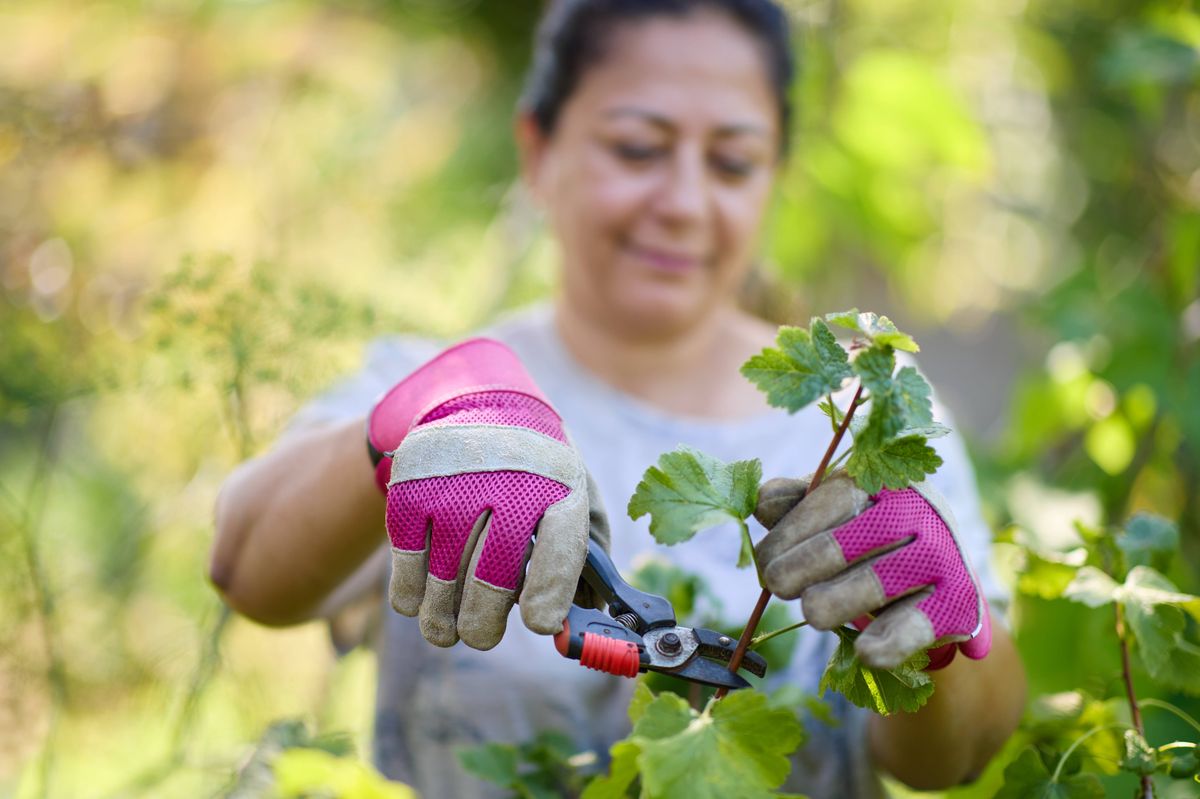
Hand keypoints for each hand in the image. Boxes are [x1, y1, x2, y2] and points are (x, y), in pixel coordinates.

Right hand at [368, 338, 608, 649]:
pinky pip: (407, 563)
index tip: (538, 625)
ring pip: (444, 578)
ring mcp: (454, 485)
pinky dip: (410, 594)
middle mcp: (507, 481)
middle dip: (483, 623)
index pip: (558, 544)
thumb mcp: (574, 497)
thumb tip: (578, 624)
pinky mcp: (411, 490)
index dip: (547, 591)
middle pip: (491, 576)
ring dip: (442, 619)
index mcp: (558, 485)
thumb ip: (587, 561)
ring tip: (446, 630)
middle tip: (481, 636)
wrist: (478, 404)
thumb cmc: (536, 474)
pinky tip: (419, 601)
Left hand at [754, 472, 990, 669]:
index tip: (764, 560)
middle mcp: (918, 512)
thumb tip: (761, 502)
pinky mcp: (957, 603)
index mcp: (883, 481)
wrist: (941, 570)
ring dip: (832, 603)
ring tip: (813, 612)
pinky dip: (887, 643)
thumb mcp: (838, 507)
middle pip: (844, 545)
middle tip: (778, 585)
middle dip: (798, 569)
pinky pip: (915, 626)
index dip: (788, 533)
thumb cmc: (871, 533)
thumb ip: (798, 501)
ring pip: (873, 585)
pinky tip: (865, 651)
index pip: (829, 500)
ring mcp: (941, 556)